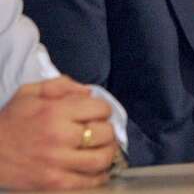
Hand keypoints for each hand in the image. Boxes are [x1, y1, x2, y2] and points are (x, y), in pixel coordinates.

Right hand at [0, 77, 117, 189]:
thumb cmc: (9, 122)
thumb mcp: (29, 94)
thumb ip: (61, 86)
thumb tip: (89, 92)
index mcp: (55, 112)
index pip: (101, 109)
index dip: (102, 110)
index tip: (96, 114)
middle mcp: (59, 137)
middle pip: (106, 133)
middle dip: (107, 131)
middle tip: (100, 132)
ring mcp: (58, 163)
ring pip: (102, 159)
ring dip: (107, 153)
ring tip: (100, 149)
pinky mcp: (55, 184)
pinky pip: (90, 181)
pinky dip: (98, 175)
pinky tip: (93, 168)